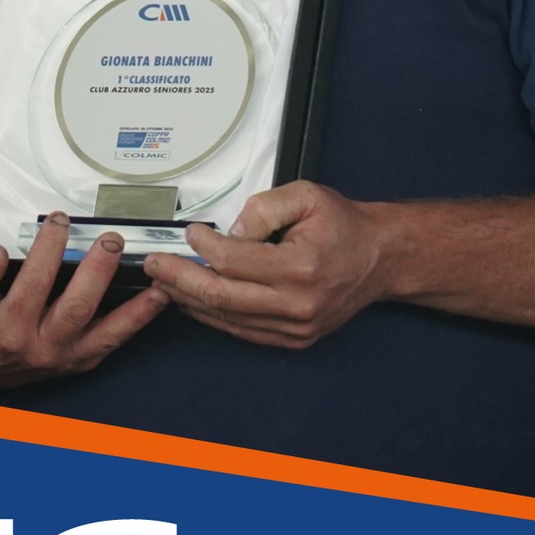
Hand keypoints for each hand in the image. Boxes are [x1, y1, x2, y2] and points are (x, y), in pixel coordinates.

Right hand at [0, 212, 169, 392]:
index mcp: (7, 328)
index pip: (33, 284)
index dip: (47, 250)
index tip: (59, 221)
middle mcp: (41, 347)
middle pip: (76, 307)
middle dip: (97, 270)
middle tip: (111, 239)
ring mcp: (66, 357)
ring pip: (105, 330)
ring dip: (133, 304)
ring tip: (156, 277)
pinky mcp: (82, 360)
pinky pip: (113, 341)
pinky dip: (137, 321)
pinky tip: (156, 299)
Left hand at [142, 180, 385, 347]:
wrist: (380, 259)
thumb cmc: (343, 227)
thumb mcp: (304, 196)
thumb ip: (261, 208)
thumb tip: (226, 231)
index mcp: (301, 267)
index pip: (232, 260)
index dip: (202, 245)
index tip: (190, 232)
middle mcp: (297, 304)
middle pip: (221, 296)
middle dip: (179, 278)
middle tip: (154, 265)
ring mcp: (296, 327)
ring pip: (227, 317)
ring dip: (189, 299)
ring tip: (163, 282)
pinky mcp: (294, 338)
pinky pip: (242, 331)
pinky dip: (213, 316)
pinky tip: (192, 301)